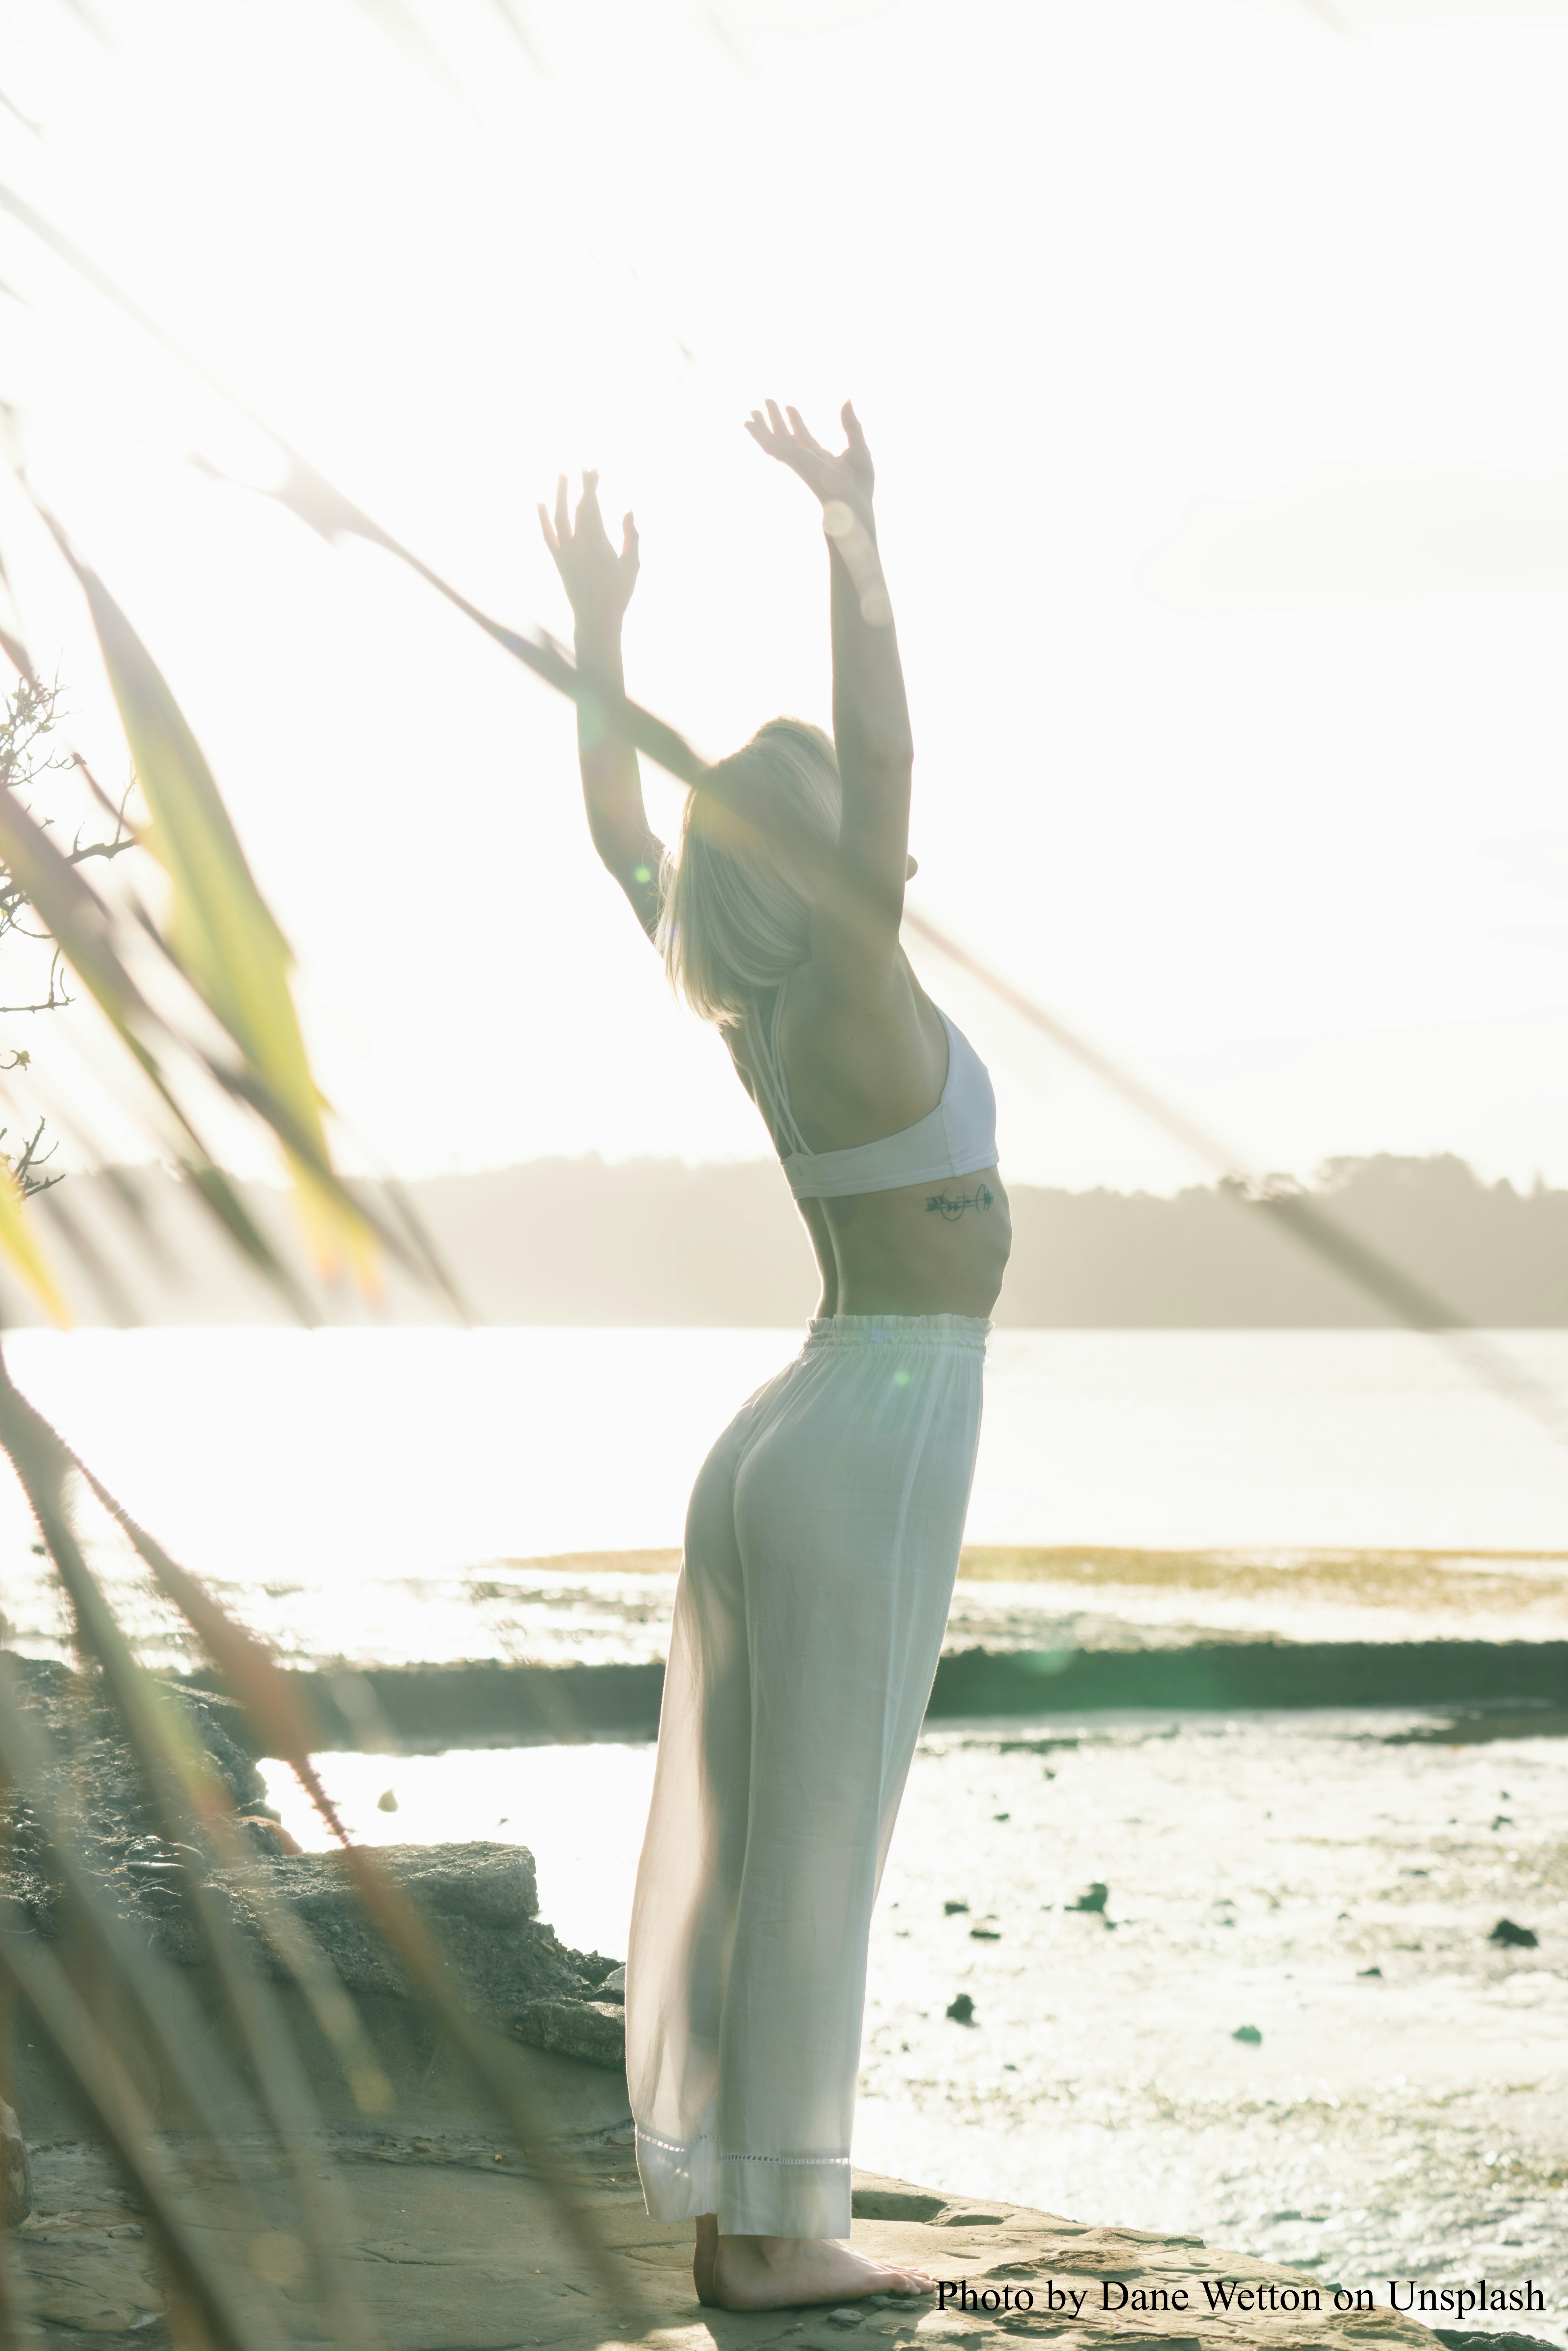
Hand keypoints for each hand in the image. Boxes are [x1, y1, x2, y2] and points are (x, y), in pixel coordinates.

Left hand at [538, 471, 638, 641]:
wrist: (596, 619)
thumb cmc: (618, 593)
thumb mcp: (632, 565)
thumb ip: (631, 536)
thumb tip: (628, 510)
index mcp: (599, 545)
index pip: (592, 507)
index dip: (590, 486)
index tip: (593, 469)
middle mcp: (579, 547)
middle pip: (578, 507)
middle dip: (582, 486)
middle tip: (586, 467)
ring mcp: (566, 553)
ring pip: (559, 517)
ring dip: (560, 494)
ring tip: (562, 474)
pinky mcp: (558, 561)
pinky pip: (547, 535)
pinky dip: (542, 518)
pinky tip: (540, 501)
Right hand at [744, 400, 874, 523]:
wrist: (852, 503)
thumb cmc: (859, 484)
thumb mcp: (859, 447)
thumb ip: (851, 425)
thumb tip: (847, 400)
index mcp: (821, 459)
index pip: (803, 437)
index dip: (796, 421)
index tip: (789, 407)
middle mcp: (806, 460)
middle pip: (786, 435)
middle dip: (777, 419)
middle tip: (768, 401)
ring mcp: (796, 460)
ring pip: (775, 438)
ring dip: (764, 424)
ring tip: (753, 409)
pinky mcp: (790, 460)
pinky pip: (769, 445)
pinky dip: (758, 434)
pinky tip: (749, 423)